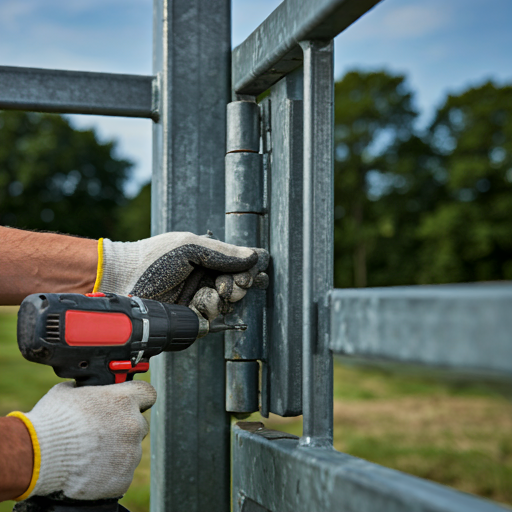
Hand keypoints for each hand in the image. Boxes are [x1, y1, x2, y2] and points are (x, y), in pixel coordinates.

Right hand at [9, 381, 156, 500]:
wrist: (38, 456)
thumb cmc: (52, 422)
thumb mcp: (68, 391)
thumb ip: (86, 389)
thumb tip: (83, 387)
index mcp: (123, 400)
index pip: (148, 393)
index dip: (138, 399)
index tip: (131, 404)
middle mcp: (132, 424)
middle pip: (139, 425)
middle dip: (124, 428)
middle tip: (103, 434)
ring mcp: (130, 452)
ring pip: (131, 451)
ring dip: (117, 451)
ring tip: (91, 454)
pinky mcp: (123, 477)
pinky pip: (122, 473)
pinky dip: (110, 473)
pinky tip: (91, 470)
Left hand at [96, 232, 268, 320]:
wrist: (124, 278)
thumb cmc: (153, 258)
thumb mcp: (190, 248)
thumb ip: (222, 253)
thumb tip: (254, 255)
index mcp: (209, 258)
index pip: (241, 265)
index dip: (249, 272)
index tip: (247, 276)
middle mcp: (206, 277)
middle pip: (238, 287)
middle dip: (236, 288)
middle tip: (225, 287)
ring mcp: (198, 298)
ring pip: (226, 305)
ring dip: (219, 300)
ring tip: (205, 294)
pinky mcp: (189, 316)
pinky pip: (209, 319)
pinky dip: (206, 312)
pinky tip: (196, 305)